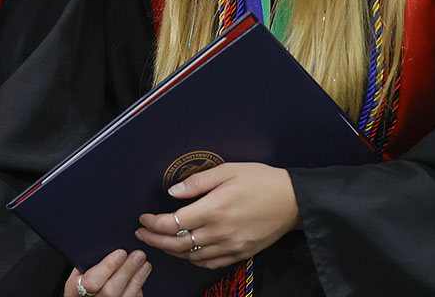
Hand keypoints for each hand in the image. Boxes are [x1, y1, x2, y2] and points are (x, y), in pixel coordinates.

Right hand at [63, 250, 149, 296]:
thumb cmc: (80, 284)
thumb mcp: (77, 273)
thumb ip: (87, 262)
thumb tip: (106, 242)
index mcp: (75, 290)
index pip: (90, 281)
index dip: (107, 267)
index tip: (121, 253)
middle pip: (110, 291)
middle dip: (127, 271)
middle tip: (138, 255)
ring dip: (137, 279)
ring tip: (145, 264)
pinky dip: (138, 290)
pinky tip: (141, 277)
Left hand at [135, 162, 298, 269]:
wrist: (293, 201)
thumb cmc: (261, 181)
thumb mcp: (228, 171)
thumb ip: (197, 182)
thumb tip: (172, 192)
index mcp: (214, 210)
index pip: (174, 223)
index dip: (154, 223)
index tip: (143, 218)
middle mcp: (220, 232)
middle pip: (178, 243)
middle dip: (155, 239)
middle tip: (141, 233)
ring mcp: (230, 246)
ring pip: (191, 256)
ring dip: (171, 250)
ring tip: (158, 241)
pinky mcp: (239, 253)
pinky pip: (209, 263)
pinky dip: (192, 260)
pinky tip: (185, 252)